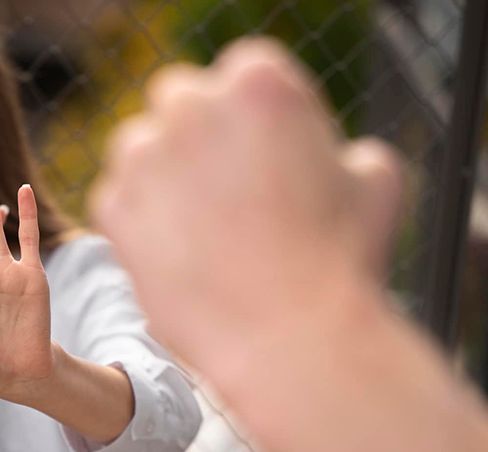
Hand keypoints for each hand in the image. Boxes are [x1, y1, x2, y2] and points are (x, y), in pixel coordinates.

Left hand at [90, 38, 402, 384]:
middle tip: (224, 190)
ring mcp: (143, 156)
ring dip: (161, 174)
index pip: (240, 74)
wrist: (292, 340)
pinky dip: (140, 223)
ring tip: (203, 230)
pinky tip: (180, 257)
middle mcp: (191, 106)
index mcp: (258, 82)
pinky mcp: (112, 207)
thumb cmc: (343, 261)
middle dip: (197, 135)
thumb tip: (336, 156)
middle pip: (180, 100)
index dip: (252, 118)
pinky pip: (118, 200)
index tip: (262, 156)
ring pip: (139, 147)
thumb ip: (344, 148)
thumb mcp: (375, 181)